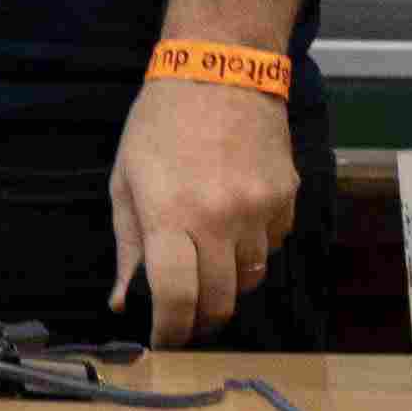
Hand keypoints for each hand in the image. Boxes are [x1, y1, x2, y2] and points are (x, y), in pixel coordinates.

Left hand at [106, 76, 297, 348]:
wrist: (220, 69)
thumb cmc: (160, 123)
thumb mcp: (127, 179)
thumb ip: (129, 246)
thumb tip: (124, 302)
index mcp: (170, 214)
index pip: (176, 297)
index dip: (171, 331)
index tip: (165, 341)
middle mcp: (219, 219)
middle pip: (220, 301)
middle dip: (201, 318)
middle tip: (188, 316)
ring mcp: (259, 211)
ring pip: (250, 278)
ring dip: (228, 280)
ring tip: (208, 254)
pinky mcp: (287, 199)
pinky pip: (273, 246)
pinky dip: (254, 247)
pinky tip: (236, 220)